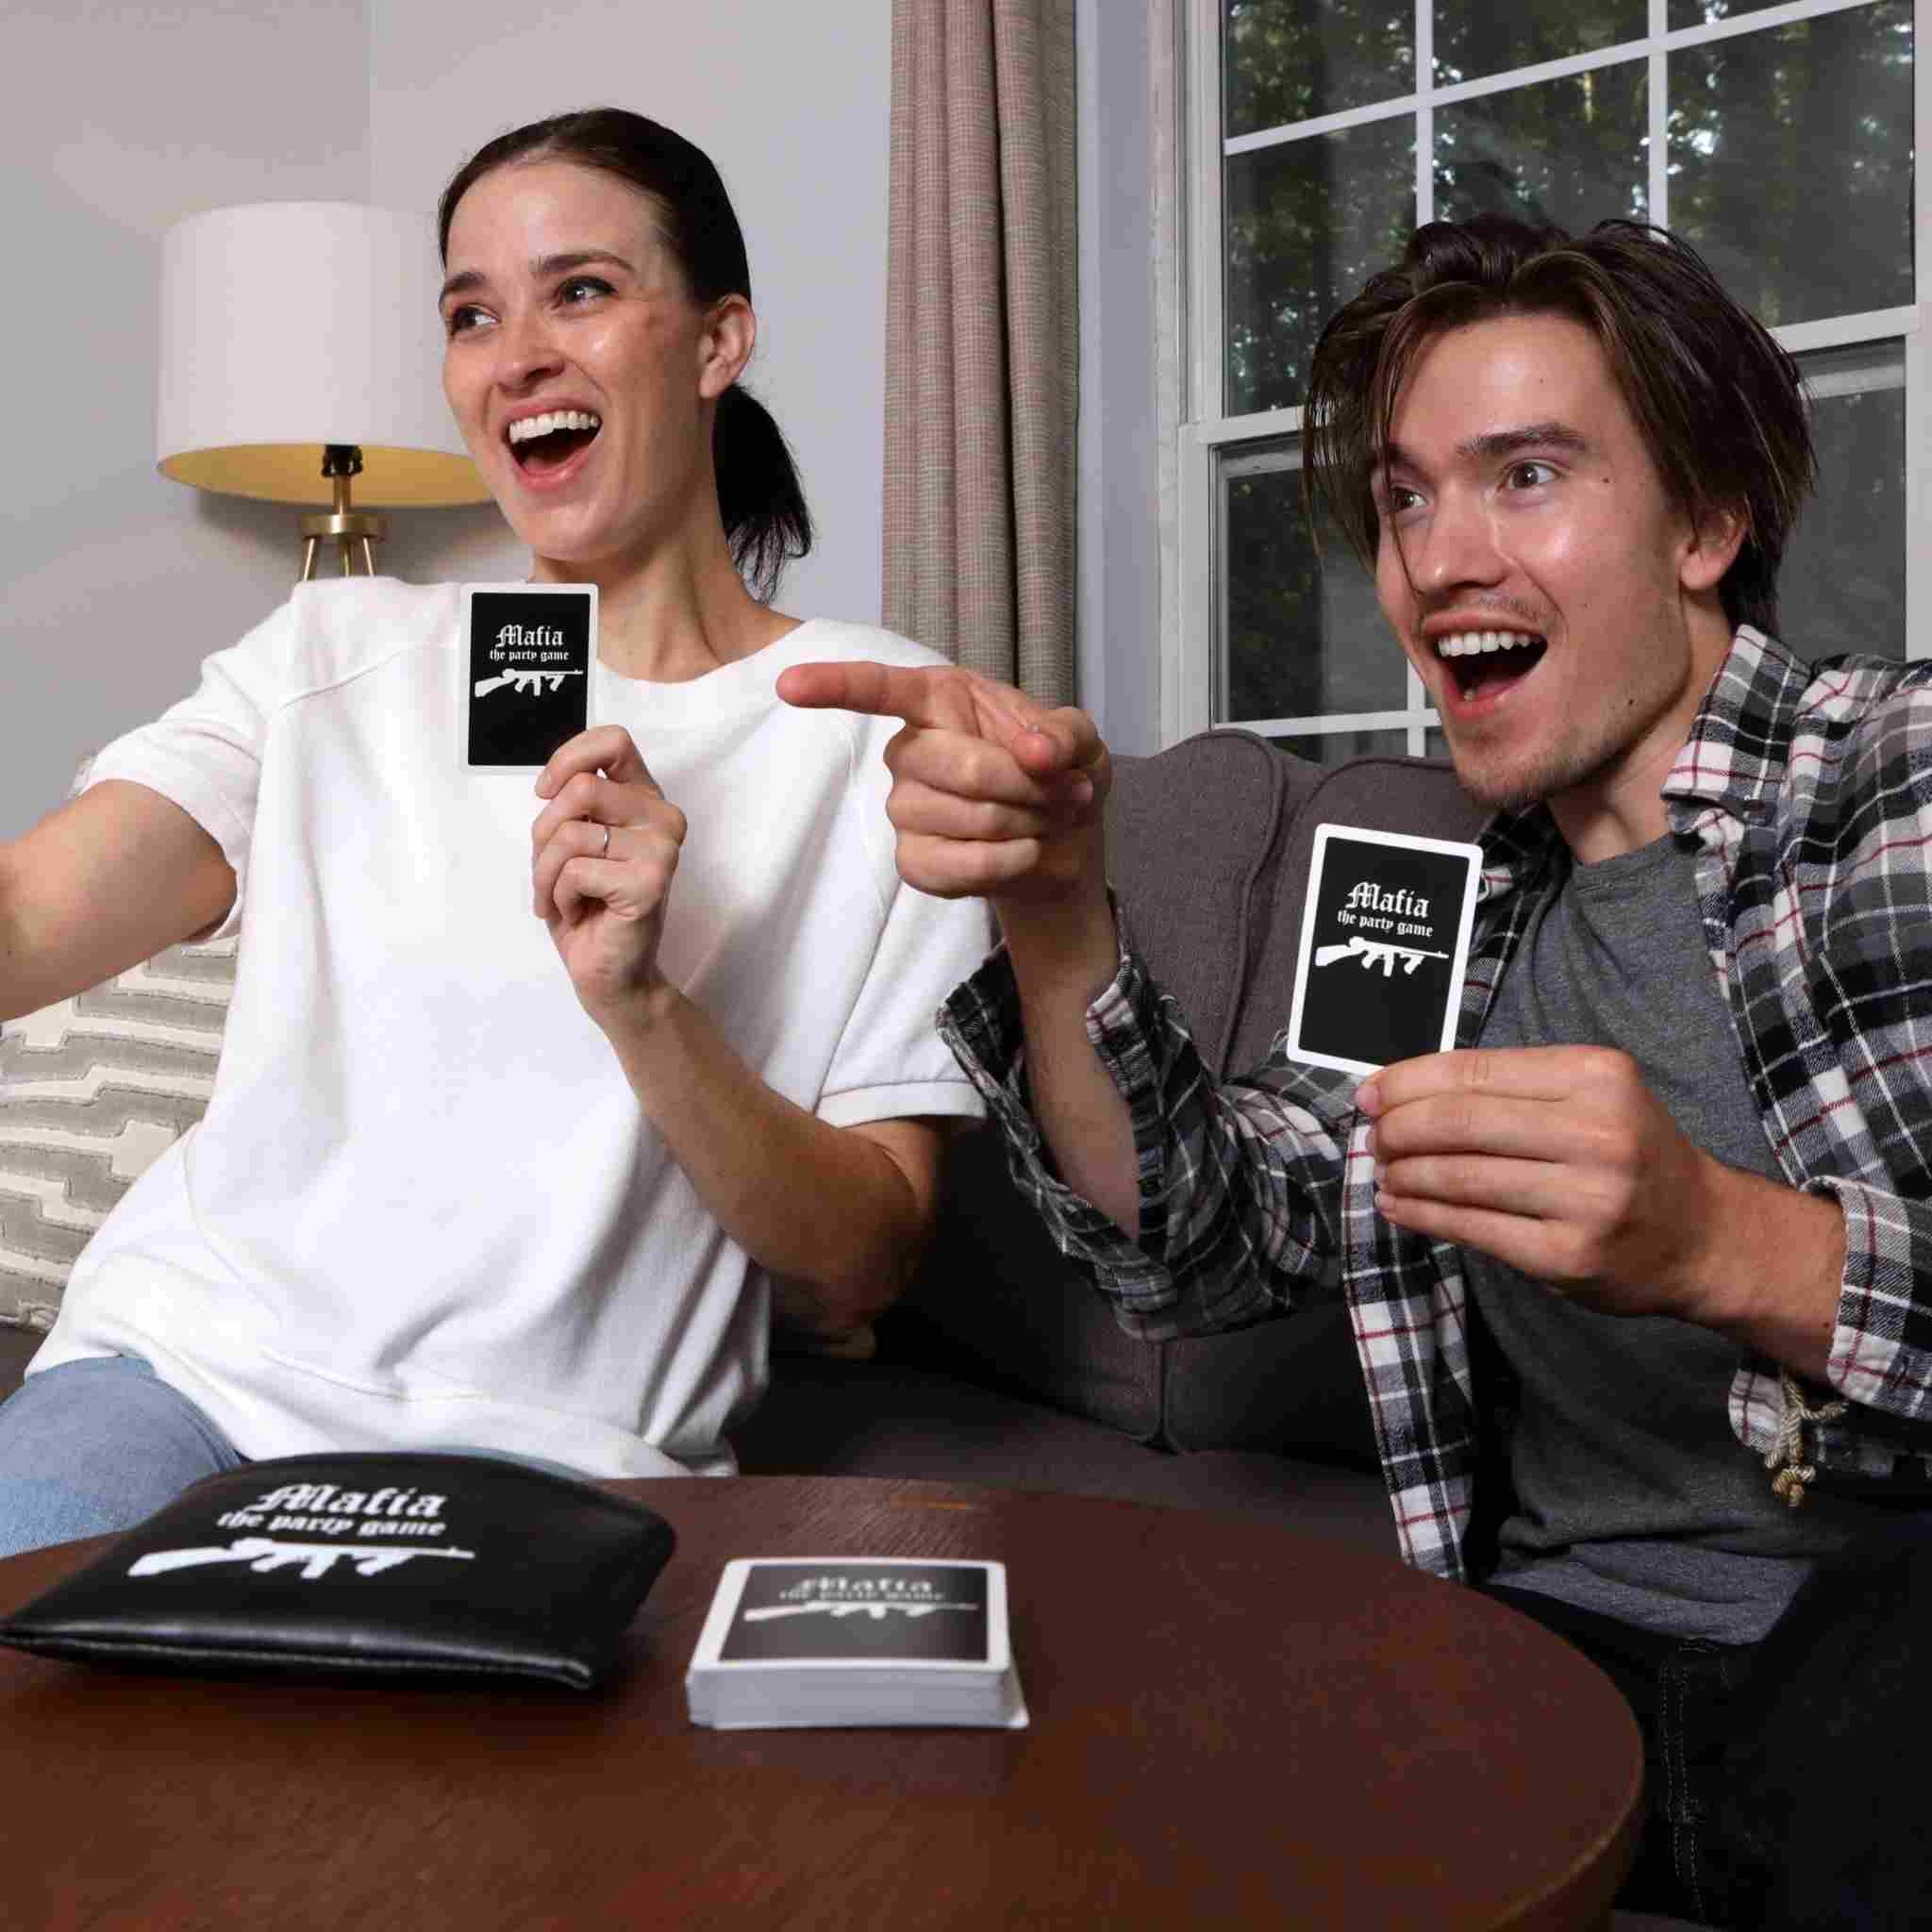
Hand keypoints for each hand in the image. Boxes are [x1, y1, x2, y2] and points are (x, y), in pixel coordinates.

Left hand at [531, 727, 687, 1021]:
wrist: (609, 974)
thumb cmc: (588, 908)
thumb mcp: (572, 844)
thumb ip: (572, 806)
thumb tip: (555, 785)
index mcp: (645, 800)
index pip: (614, 741)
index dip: (569, 758)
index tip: (545, 792)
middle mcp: (663, 818)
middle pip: (580, 788)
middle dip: (543, 833)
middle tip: (548, 870)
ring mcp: (662, 850)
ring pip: (570, 833)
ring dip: (545, 873)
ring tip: (560, 899)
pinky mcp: (651, 883)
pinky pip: (575, 870)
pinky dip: (560, 897)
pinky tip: (579, 913)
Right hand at [775, 660, 1109, 914]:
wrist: (1067, 843)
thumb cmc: (1060, 774)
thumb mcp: (1079, 741)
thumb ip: (1062, 736)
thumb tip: (1037, 752)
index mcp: (940, 700)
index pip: (879, 688)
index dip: (834, 686)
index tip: (789, 686)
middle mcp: (910, 750)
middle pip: (950, 764)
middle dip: (1021, 784)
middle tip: (1063, 791)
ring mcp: (905, 808)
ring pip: (956, 817)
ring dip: (1020, 823)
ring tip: (1044, 820)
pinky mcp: (914, 860)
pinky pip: (949, 866)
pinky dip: (1002, 863)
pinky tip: (1022, 853)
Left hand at [1358, 1044, 1723, 1318]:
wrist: (1704, 1234)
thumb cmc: (1631, 1154)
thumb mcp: (1591, 1095)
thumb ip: (1509, 1088)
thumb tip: (1401, 1091)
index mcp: (1597, 1076)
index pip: (1473, 1072)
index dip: (1407, 1082)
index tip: (1369, 1094)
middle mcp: (1597, 1133)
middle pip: (1458, 1123)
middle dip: (1397, 1129)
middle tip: (1372, 1137)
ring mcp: (1586, 1199)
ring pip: (1458, 1177)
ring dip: (1403, 1173)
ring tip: (1383, 1171)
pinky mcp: (1568, 1255)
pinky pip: (1472, 1228)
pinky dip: (1422, 1214)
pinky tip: (1399, 1205)